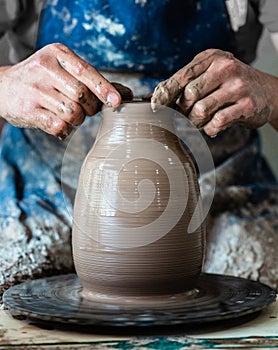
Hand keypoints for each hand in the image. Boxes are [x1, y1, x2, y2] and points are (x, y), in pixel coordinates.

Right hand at [0, 43, 131, 138]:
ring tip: (69, 115)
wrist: (5, 87)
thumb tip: (127, 94)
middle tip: (85, 109)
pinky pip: (58, 126)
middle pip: (83, 96)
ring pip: (72, 113)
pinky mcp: (28, 110)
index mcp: (58, 54)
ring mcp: (35, 90)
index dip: (104, 89)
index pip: (87, 72)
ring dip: (77, 120)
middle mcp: (45, 68)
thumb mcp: (66, 70)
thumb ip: (94, 80)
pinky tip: (59, 124)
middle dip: (90, 108)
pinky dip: (64, 129)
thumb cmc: (44, 79)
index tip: (117, 102)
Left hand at [152, 49, 277, 135]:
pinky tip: (212, 126)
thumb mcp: (210, 74)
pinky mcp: (247, 106)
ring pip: (201, 110)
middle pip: (189, 95)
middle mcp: (225, 69)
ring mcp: (237, 87)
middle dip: (182, 110)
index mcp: (212, 58)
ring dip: (194, 122)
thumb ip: (187, 82)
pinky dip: (210, 129)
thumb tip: (156, 97)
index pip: (182, 76)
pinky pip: (217, 122)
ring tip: (198, 121)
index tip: (155, 106)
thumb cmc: (230, 84)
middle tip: (184, 116)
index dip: (165, 93)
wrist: (266, 91)